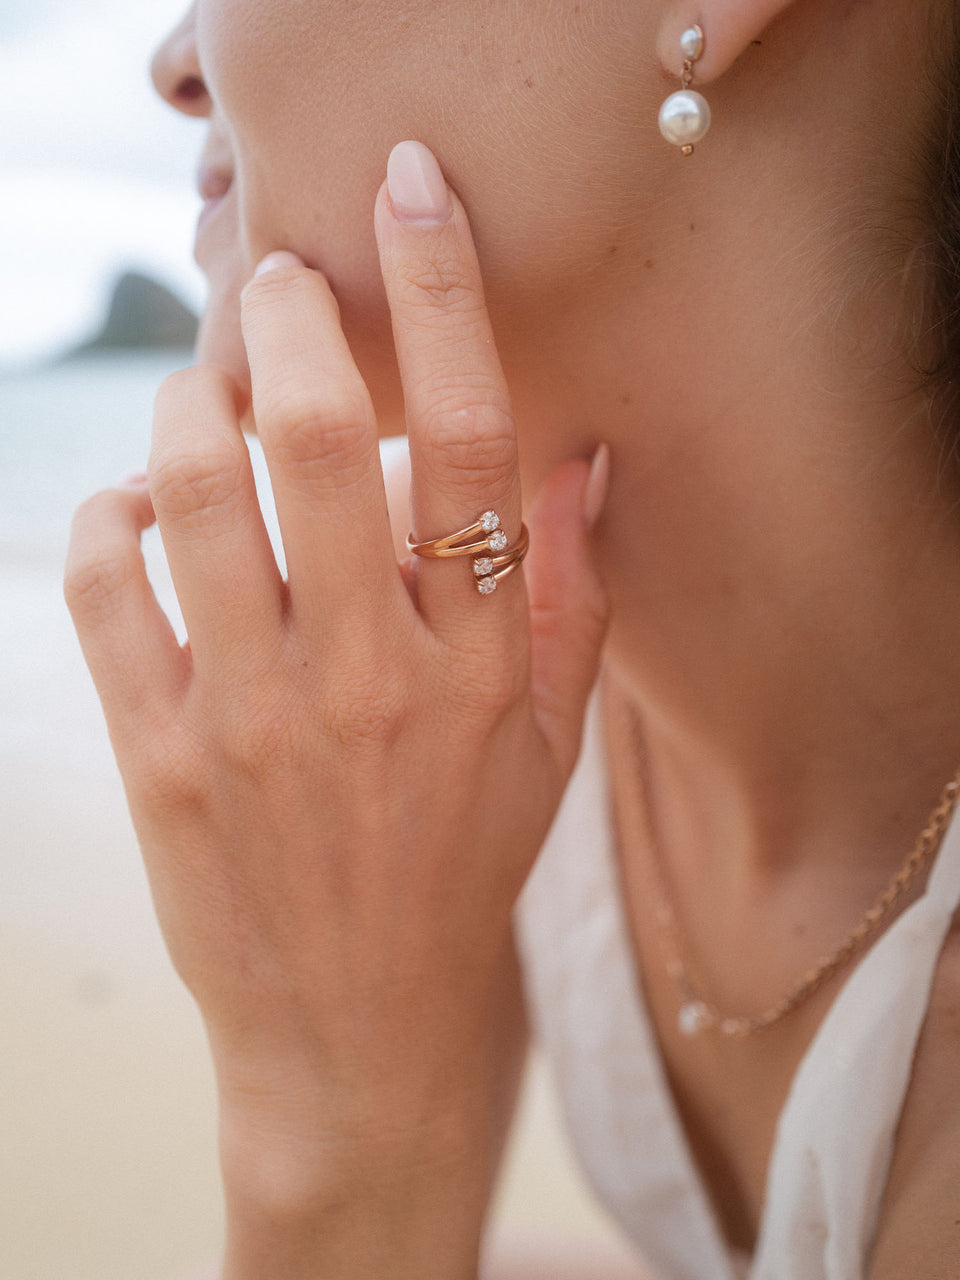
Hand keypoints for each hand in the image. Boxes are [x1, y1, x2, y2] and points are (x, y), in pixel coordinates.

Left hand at [65, 141, 608, 1275]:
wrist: (360, 1035)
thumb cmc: (463, 874)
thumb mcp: (549, 745)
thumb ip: (569, 595)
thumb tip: (577, 455)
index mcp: (478, 666)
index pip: (472, 444)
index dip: (444, 297)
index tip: (410, 195)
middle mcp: (366, 680)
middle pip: (315, 438)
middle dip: (288, 316)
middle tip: (280, 281)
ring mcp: (249, 721)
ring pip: (190, 492)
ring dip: (188, 401)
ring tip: (208, 386)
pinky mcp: (156, 759)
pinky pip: (101, 586)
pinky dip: (108, 511)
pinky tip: (141, 508)